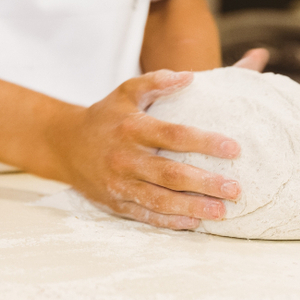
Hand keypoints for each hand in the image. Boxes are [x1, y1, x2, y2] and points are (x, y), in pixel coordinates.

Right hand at [49, 70, 242, 230]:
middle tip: (235, 189)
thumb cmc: (106, 116)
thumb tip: (191, 77)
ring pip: (160, 200)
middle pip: (170, 174)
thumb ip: (156, 82)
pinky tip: (193, 222)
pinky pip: (145, 215)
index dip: (205, 142)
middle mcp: (126, 158)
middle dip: (205, 183)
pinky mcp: (115, 203)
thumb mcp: (125, 92)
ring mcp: (120, 184)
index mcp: (132, 128)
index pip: (174, 136)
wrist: (64, 145)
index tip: (234, 149)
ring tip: (221, 211)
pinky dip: (169, 221)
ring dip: (192, 207)